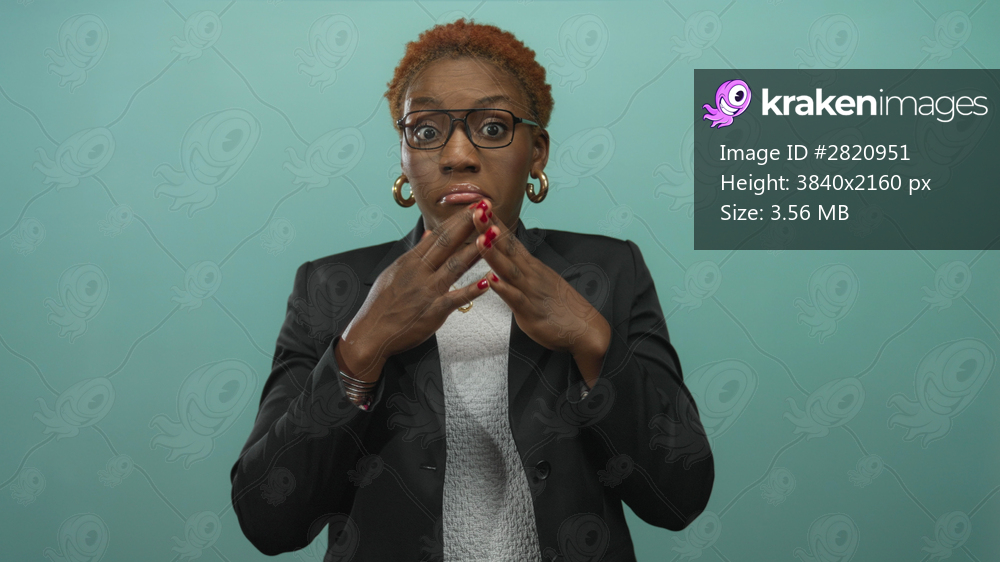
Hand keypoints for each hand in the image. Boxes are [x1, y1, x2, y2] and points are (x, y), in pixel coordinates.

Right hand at [337, 203, 490, 380]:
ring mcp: (427, 290)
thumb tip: (428, 236)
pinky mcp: (433, 311)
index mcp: (410, 261)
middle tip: (486, 207)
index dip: (457, 219)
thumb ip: (415, 254)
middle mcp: (419, 272)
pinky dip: (471, 290)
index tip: (473, 205)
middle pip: (447, 242)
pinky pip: (455, 298)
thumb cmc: (382, 305)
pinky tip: (488, 282)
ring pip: (455, 265)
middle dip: (468, 223)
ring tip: (493, 235)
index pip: (438, 234)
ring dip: (476, 249)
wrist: (371, 333)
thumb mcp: (394, 273)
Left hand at [471, 200, 611, 384]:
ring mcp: (530, 291)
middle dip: (491, 229)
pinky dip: (503, 288)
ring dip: (494, 254)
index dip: (496, 223)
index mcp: (531, 267)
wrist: (585, 330)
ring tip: (480, 237)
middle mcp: (530, 274)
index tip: (482, 204)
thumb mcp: (539, 282)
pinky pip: (514, 298)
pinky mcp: (530, 312)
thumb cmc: (561, 308)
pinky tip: (490, 279)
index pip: (510, 240)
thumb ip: (522, 271)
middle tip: (477, 209)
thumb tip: (507, 259)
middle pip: (508, 248)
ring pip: (509, 269)